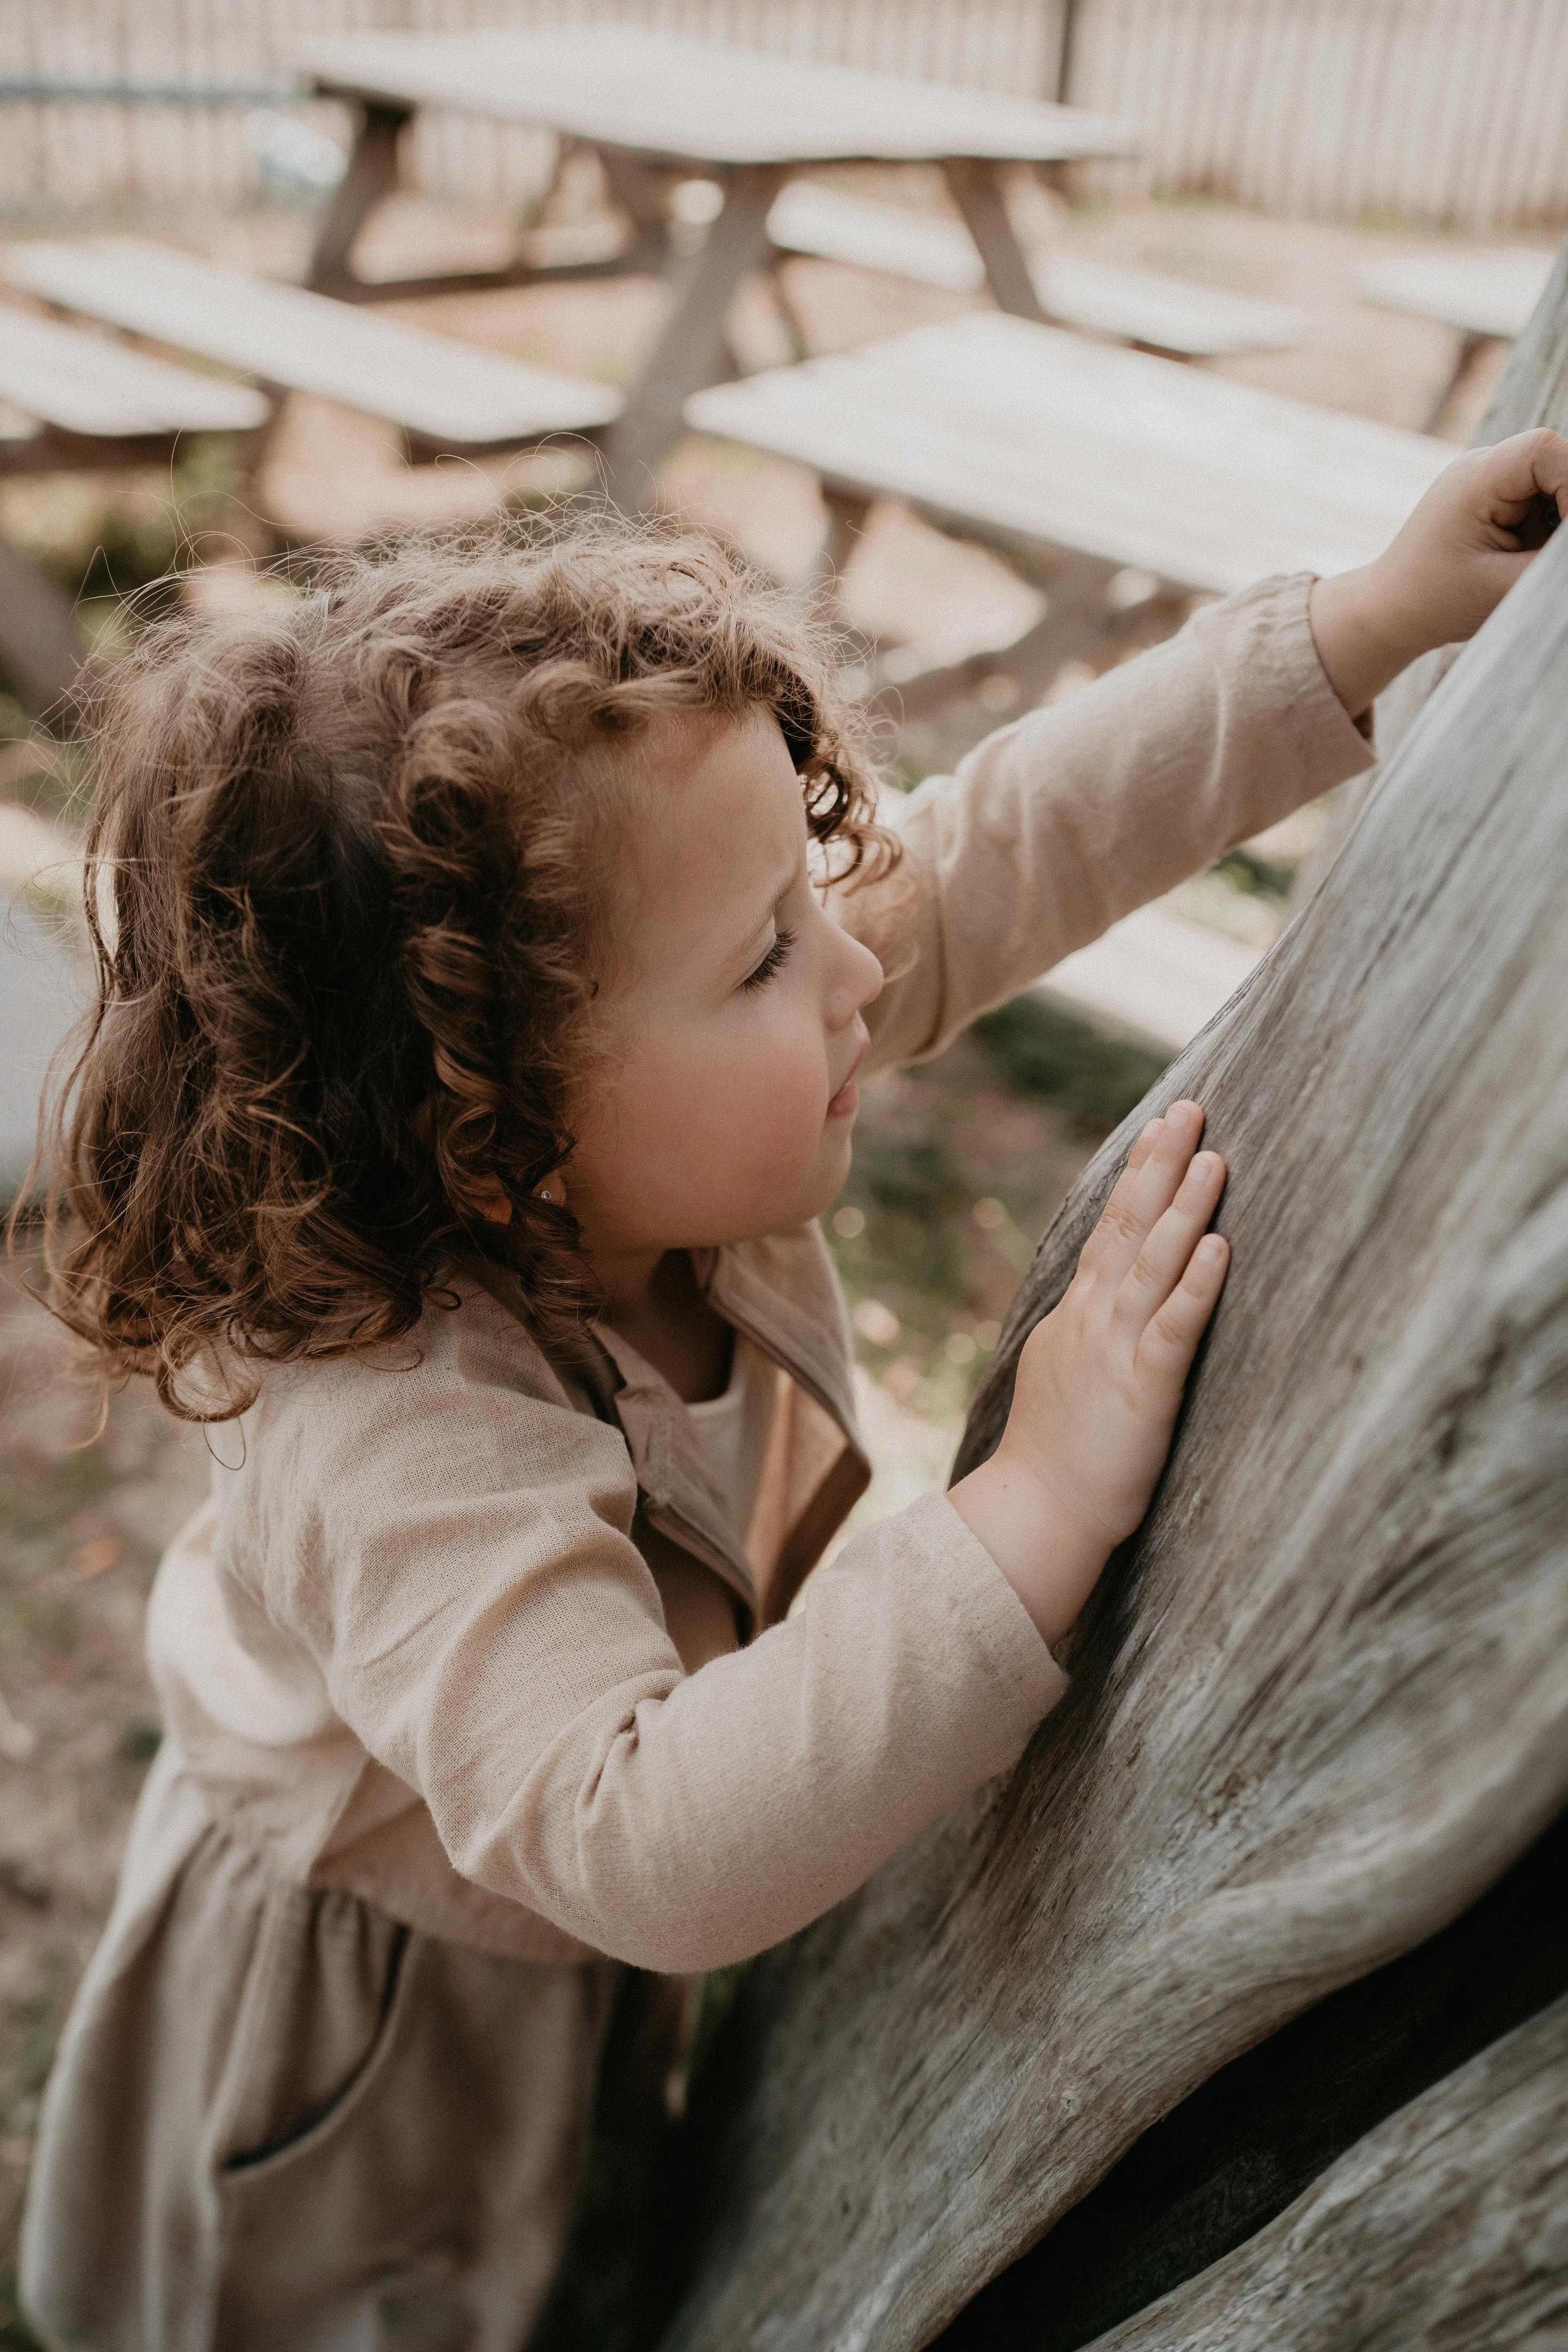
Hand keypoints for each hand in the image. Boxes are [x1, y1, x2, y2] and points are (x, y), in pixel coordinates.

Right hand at [950, 1101, 1226, 1647]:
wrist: (1032, 1518)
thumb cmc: (1056, 1458)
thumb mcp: (1063, 1374)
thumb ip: (1086, 1331)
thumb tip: (1100, 1300)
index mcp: (1076, 1316)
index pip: (1111, 1230)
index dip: (1138, 1176)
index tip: (1161, 1127)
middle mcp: (1093, 1321)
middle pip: (1129, 1227)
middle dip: (1161, 1164)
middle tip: (1191, 1107)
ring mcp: (1115, 1353)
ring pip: (1154, 1265)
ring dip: (1186, 1208)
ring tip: (1214, 1156)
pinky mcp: (1144, 1391)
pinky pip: (1173, 1328)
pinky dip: (1197, 1285)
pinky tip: (1221, 1247)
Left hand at [1308, 427, 1567, 719]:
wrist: (1389, 613)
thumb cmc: (1436, 603)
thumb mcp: (1505, 586)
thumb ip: (1554, 562)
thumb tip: (1567, 547)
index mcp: (1476, 478)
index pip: (1545, 450)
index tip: (1564, 537)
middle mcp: (1482, 467)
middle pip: (1555, 465)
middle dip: (1564, 511)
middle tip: (1539, 557)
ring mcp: (1488, 481)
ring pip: (1553, 487)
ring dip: (1553, 526)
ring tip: (1520, 561)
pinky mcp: (1494, 500)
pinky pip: (1540, 504)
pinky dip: (1543, 533)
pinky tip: (1518, 559)